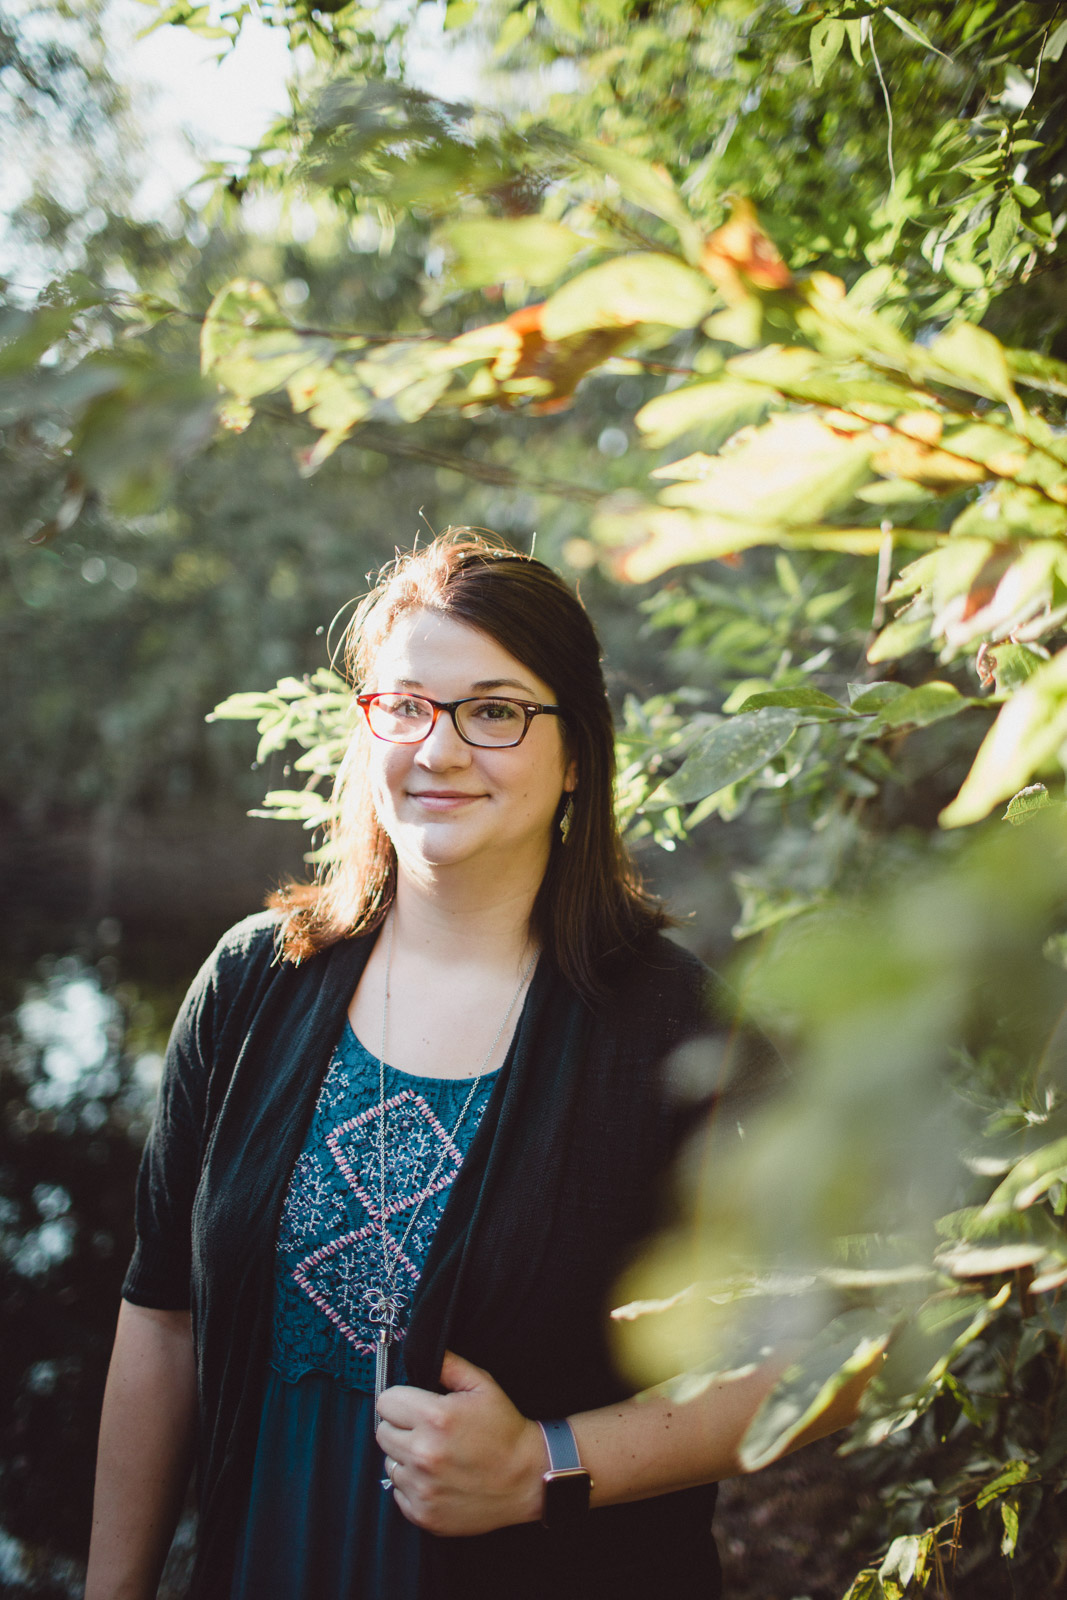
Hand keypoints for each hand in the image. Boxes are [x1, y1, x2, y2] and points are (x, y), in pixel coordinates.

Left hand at [376, 1350, 544, 1535]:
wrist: (528, 1480)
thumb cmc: (506, 1432)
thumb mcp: (483, 1386)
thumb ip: (449, 1364)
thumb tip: (424, 1353)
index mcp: (435, 1418)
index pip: (385, 1402)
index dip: (400, 1400)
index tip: (415, 1406)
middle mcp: (424, 1454)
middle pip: (382, 1433)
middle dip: (401, 1427)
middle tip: (426, 1430)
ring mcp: (422, 1488)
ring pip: (389, 1463)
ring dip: (406, 1458)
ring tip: (435, 1455)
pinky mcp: (424, 1514)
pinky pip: (399, 1492)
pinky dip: (413, 1485)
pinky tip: (437, 1478)